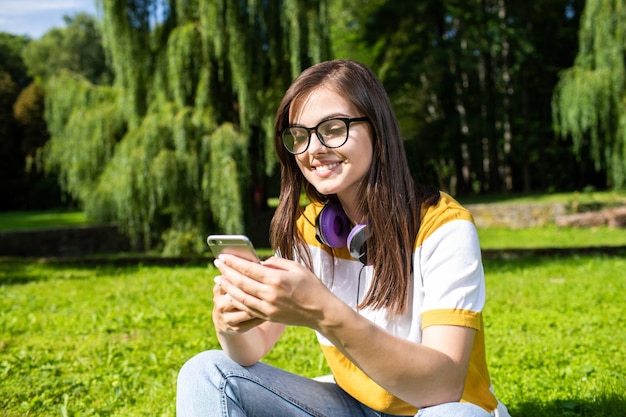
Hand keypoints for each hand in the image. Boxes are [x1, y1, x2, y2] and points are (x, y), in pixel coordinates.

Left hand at [213, 255, 335, 328]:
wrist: (321, 312)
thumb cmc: (311, 286)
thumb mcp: (296, 267)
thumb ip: (276, 263)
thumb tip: (258, 262)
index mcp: (276, 279)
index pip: (248, 269)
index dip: (234, 262)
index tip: (223, 256)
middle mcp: (270, 294)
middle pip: (241, 282)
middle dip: (226, 272)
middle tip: (217, 264)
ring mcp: (268, 308)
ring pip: (240, 297)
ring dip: (227, 287)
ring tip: (219, 278)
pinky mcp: (268, 316)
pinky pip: (247, 308)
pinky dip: (236, 300)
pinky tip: (230, 294)